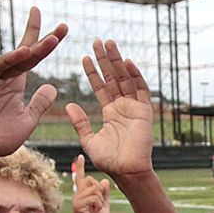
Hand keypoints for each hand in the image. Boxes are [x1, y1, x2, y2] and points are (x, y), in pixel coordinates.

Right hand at [0, 7, 67, 167]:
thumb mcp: (27, 120)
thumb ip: (39, 104)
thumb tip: (53, 87)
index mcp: (15, 83)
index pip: (33, 58)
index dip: (46, 44)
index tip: (62, 29)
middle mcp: (3, 77)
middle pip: (26, 52)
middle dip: (44, 39)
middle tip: (64, 26)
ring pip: (14, 58)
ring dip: (33, 48)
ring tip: (53, 40)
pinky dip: (9, 59)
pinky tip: (24, 52)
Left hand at [65, 40, 153, 179]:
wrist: (126, 171)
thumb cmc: (109, 160)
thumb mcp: (89, 140)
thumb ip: (80, 123)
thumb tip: (69, 105)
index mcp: (110, 113)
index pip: (100, 88)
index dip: (93, 73)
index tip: (84, 58)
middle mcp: (122, 107)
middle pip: (113, 78)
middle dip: (105, 60)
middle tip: (97, 41)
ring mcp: (134, 108)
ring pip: (125, 79)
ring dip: (118, 61)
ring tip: (109, 44)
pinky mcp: (144, 111)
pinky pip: (141, 89)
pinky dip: (135, 75)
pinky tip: (127, 61)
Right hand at [70, 161, 111, 212]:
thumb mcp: (104, 204)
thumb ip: (104, 193)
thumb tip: (104, 181)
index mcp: (83, 193)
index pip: (80, 177)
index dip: (80, 166)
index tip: (80, 156)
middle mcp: (77, 194)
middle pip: (90, 180)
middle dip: (100, 190)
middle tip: (100, 203)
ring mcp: (76, 199)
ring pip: (94, 189)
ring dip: (100, 199)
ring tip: (97, 209)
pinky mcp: (78, 205)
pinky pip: (93, 197)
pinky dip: (99, 204)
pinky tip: (95, 211)